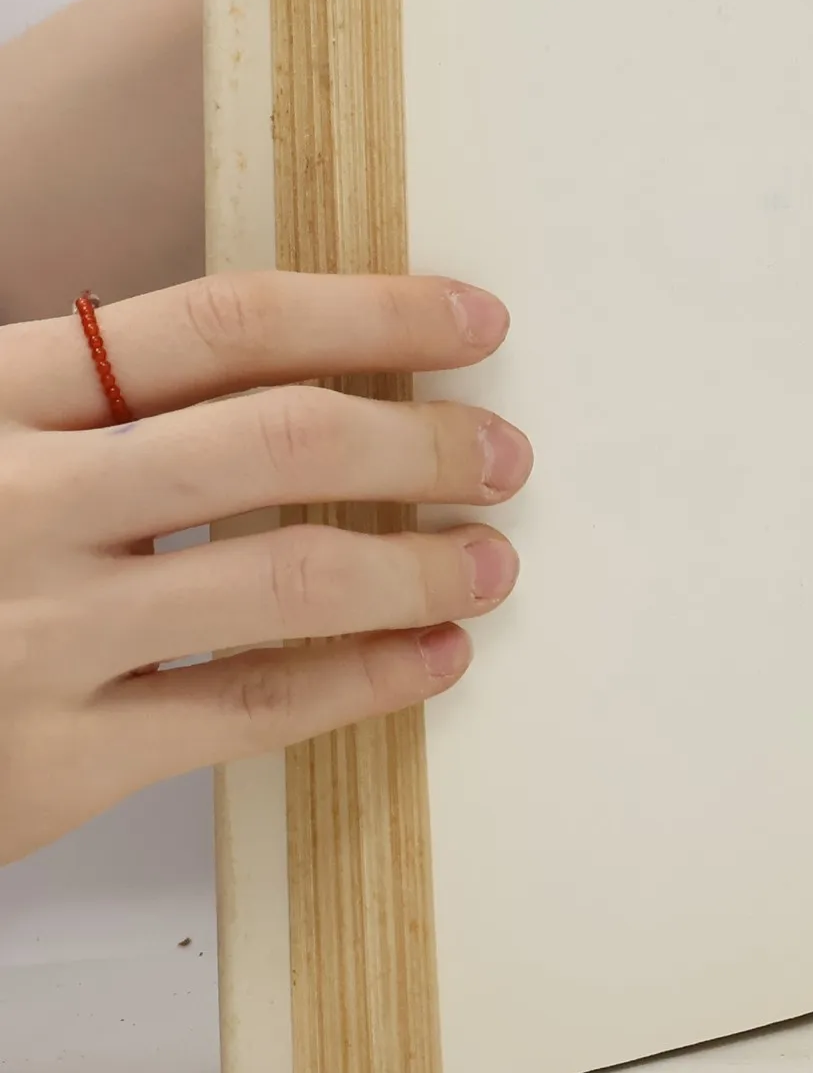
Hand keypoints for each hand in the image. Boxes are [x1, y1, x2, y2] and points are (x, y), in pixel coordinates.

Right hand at [0, 273, 529, 862]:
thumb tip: (282, 356)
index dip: (369, 312)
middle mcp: (17, 500)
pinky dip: (365, 681)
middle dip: (421, 438)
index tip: (472, 321)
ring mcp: (37, 633)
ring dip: (420, 564)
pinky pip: (251, 708)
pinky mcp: (56, 760)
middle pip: (278, 439)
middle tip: (504, 452)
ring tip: (492, 561)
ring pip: (285, 575)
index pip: (219, 323)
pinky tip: (432, 658)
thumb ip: (82, 394)